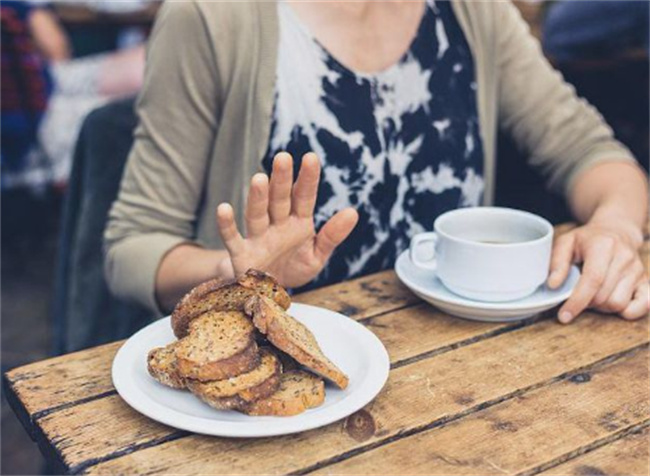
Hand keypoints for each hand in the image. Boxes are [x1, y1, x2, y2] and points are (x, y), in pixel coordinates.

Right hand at [215, 152, 358, 287]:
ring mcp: (258, 238)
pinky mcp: (241, 254)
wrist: (268, 294)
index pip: (304, 197)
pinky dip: (227, 225)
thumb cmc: (293, 268)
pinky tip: (224, 209)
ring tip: (259, 178)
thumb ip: (332, 235)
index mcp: (298, 223)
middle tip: (283, 157)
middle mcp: (277, 225)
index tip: (311, 157)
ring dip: (258, 198)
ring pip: (257, 214)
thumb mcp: (317, 255)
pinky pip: (232, 238)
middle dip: (281, 180)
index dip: (307, 178)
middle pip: (279, 199)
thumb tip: (353, 212)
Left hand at [548, 221, 648, 322]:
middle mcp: (624, 257)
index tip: (564, 316)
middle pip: (604, 296)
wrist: (617, 231)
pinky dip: (627, 311)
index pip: (593, 279)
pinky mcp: (645, 281)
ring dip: (601, 307)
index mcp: (604, 245)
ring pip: (618, 304)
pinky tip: (612, 305)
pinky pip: (642, 306)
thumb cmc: (588, 239)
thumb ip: (557, 263)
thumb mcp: (566, 242)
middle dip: (586, 303)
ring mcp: (637, 270)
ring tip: (593, 294)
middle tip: (577, 295)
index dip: (577, 300)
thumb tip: (553, 285)